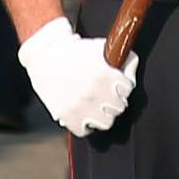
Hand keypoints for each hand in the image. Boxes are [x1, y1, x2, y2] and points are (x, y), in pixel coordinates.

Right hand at [19, 17, 137, 138]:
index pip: (128, 89)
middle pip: (119, 107)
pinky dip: (85, 124)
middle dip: (114, 99)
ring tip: (97, 104)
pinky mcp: (66, 117)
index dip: (123, 85)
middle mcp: (92, 93)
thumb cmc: (77, 51)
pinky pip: (85, 131)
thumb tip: (132, 72)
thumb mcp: (103, 47)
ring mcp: (79, 107)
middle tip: (106, 93)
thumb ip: (125, 58)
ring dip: (103, 114)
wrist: (47, 56)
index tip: (116, 83)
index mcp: (103, 74)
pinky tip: (84, 112)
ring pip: (106, 122)